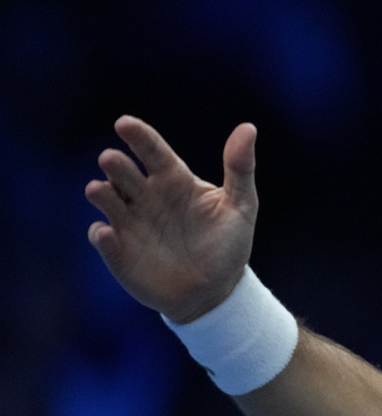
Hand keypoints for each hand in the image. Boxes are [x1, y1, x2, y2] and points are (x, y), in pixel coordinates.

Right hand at [85, 117, 259, 323]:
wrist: (216, 291)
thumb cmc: (228, 244)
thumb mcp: (241, 206)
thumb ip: (240, 168)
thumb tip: (248, 127)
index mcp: (173, 180)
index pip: (153, 151)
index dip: (139, 136)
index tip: (125, 124)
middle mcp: (145, 196)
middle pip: (124, 173)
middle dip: (115, 165)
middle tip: (111, 159)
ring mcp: (129, 222)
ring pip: (107, 200)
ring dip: (101, 193)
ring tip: (100, 190)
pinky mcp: (118, 250)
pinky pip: (103, 238)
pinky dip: (101, 235)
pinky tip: (106, 234)